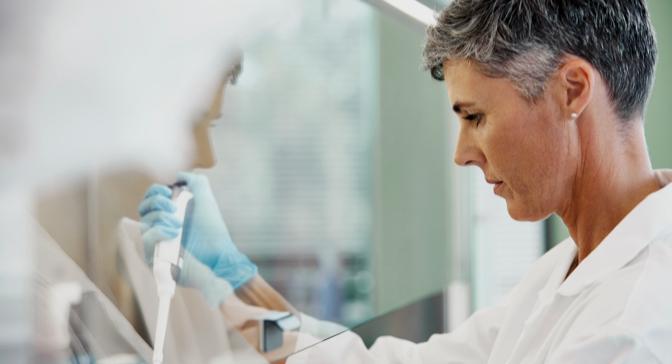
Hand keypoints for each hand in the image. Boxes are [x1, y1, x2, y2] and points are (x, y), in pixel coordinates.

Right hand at [138, 172, 256, 288]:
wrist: (218, 255)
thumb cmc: (212, 230)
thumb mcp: (206, 199)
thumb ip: (195, 181)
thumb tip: (178, 175)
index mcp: (170, 213)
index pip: (151, 198)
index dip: (155, 191)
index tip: (168, 191)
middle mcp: (161, 226)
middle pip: (143, 208)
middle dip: (156, 202)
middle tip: (173, 207)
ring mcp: (157, 241)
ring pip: (144, 222)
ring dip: (161, 217)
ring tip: (178, 223)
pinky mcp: (155, 256)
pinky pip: (146, 239)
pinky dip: (158, 231)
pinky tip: (174, 232)